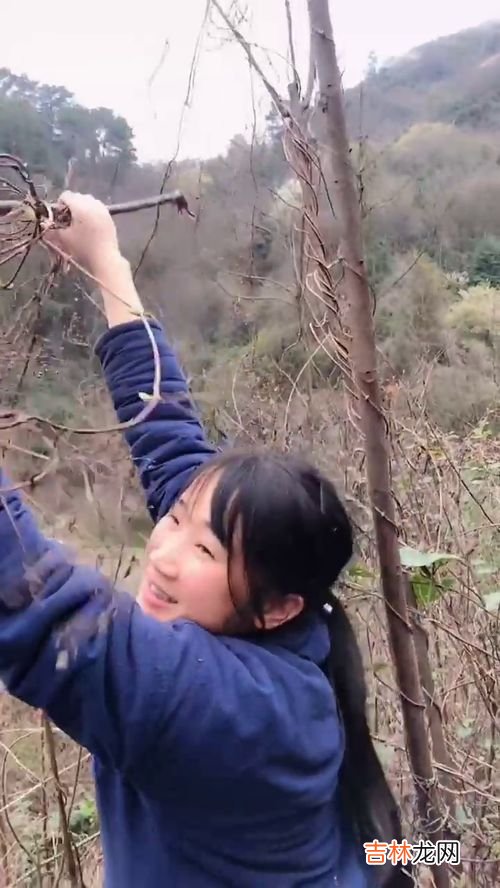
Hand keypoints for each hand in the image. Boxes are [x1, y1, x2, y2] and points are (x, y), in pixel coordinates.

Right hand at [43, 191, 143, 327]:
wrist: (105, 258)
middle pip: (77, 197)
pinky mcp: (109, 216)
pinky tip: (90, 227)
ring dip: (81, 208)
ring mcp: (103, 208)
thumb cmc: (83, 248)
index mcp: (80, 205)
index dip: (59, 205)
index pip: (65, 195)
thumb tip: (43, 224)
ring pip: (88, 201)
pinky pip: (97, 208)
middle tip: (68, 221)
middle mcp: (92, 202)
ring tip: (79, 224)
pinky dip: (91, 213)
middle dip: (71, 206)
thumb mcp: (64, 238)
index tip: (59, 219)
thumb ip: (51, 229)